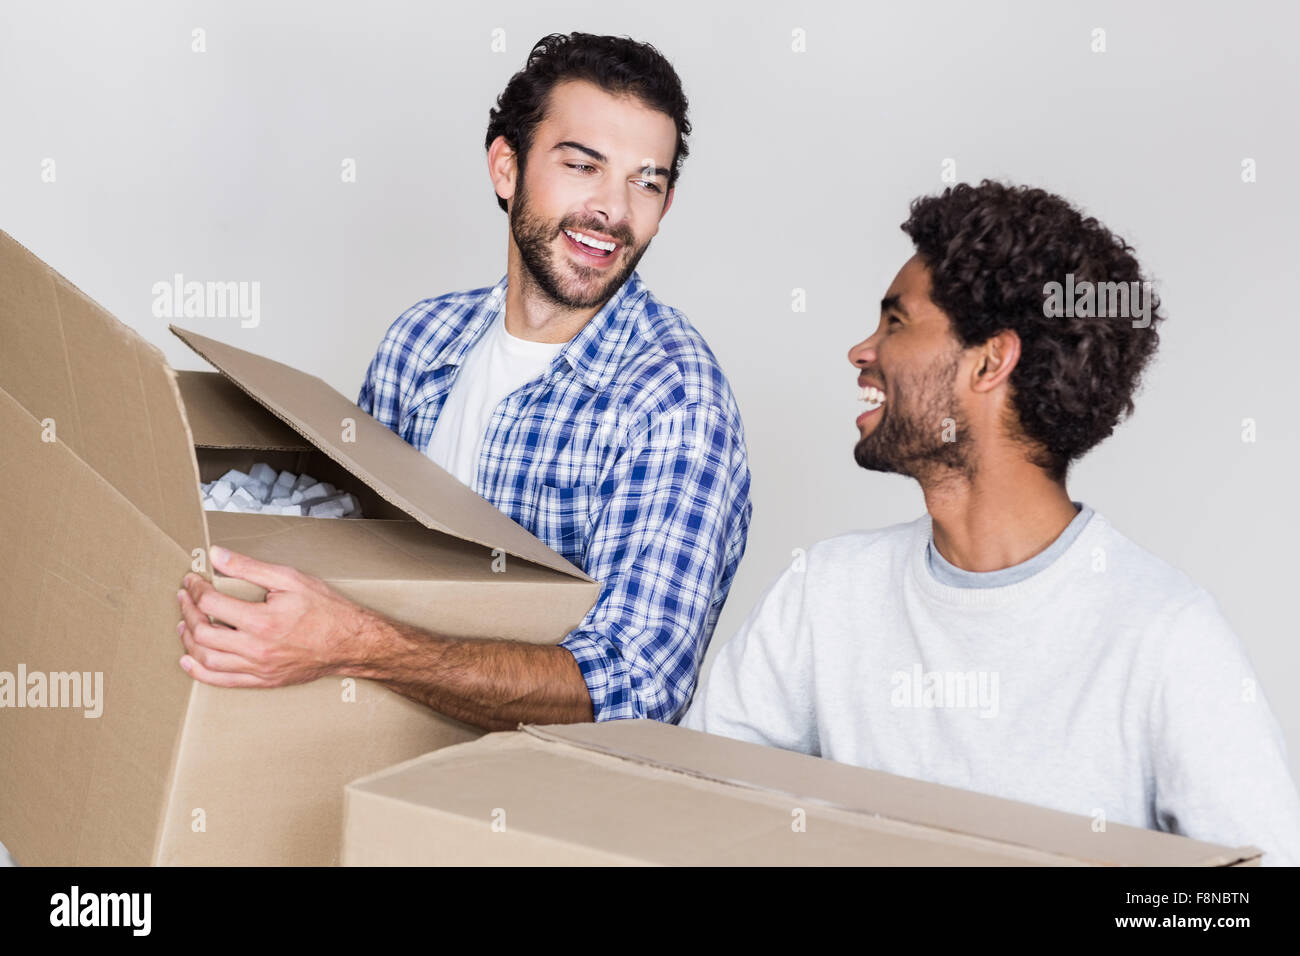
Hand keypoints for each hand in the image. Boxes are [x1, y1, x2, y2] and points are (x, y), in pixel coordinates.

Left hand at [176, 545, 371, 687]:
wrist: (350, 643)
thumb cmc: (326, 610)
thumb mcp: (290, 579)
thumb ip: (250, 567)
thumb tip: (217, 556)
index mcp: (263, 621)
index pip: (211, 604)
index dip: (196, 589)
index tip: (193, 580)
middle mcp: (256, 648)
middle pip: (203, 633)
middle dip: (188, 612)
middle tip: (186, 598)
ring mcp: (258, 668)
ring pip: (207, 659)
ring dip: (189, 641)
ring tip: (185, 624)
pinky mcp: (262, 680)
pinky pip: (222, 680)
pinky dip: (199, 671)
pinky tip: (189, 659)